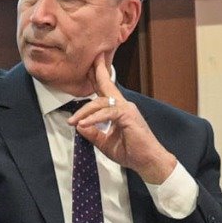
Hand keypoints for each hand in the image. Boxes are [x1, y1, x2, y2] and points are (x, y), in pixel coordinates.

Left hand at [70, 56, 178, 184]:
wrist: (148, 162)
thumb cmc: (131, 152)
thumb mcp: (105, 142)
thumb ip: (93, 133)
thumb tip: (79, 126)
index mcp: (119, 110)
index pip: (105, 91)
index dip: (97, 78)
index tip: (90, 67)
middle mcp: (123, 105)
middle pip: (105, 86)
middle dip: (97, 72)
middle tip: (90, 60)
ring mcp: (127, 108)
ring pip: (100, 102)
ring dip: (84, 112)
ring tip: (73, 121)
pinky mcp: (127, 115)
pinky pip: (107, 113)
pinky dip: (93, 119)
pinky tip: (83, 124)